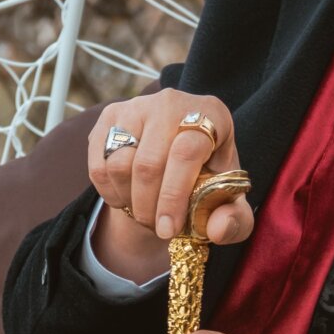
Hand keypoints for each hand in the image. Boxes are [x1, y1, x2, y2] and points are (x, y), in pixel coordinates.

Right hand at [89, 89, 254, 245]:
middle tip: (156, 229)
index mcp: (211, 114)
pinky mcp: (110, 116)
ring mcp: (137, 106)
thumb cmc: (210, 179)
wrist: (180, 158)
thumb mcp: (230, 201)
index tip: (168, 231)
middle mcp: (173, 102)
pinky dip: (109, 192)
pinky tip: (126, 198)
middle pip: (148, 163)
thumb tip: (219, 229)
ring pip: (118, 164)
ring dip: (128, 200)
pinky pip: (98, 163)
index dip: (173, 197)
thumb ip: (235, 220)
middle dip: (148, 208)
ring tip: (144, 212)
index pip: (185, 153)